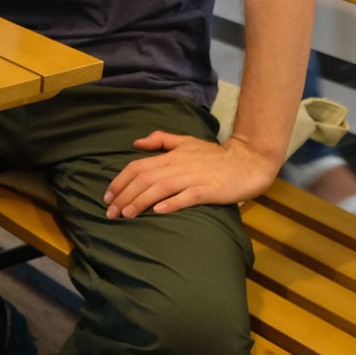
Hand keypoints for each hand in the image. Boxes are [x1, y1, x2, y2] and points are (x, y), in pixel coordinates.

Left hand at [102, 133, 278, 218]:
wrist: (247, 161)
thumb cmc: (214, 155)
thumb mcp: (185, 141)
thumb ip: (161, 140)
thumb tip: (136, 143)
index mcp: (170, 156)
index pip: (137, 166)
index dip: (120, 181)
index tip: (107, 196)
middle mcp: (178, 165)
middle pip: (144, 179)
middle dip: (124, 195)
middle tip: (110, 212)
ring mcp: (194, 178)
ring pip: (161, 188)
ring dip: (141, 201)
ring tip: (126, 214)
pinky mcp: (209, 191)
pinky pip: (188, 197)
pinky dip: (172, 203)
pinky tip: (158, 211)